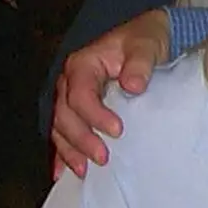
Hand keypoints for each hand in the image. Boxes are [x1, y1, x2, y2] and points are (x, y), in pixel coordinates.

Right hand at [50, 10, 169, 178]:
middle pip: (65, 115)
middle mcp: (70, 81)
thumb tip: (133, 86)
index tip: (117, 131)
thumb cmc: (145, 38)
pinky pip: (64, 132)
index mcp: (83, 65)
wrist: (147, 35)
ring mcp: (71, 96)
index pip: (80, 95)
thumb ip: (140, 63)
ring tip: (85, 171)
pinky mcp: (79, 109)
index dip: (94, 115)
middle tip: (103, 158)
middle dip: (80, 139)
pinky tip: (63, 173)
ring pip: (60, 127)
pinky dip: (62, 152)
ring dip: (70, 150)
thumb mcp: (146, 45)